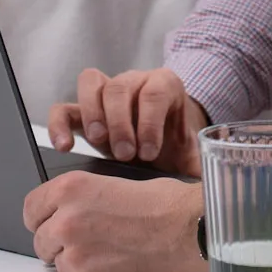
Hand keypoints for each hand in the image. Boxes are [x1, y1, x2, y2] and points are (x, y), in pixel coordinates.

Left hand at [23, 173, 208, 271]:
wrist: (194, 233)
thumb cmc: (168, 206)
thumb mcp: (116, 183)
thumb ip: (83, 201)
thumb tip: (69, 214)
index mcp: (71, 189)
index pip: (31, 209)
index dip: (42, 218)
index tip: (49, 223)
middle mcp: (66, 221)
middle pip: (42, 241)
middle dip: (60, 243)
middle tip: (91, 241)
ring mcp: (76, 255)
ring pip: (61, 265)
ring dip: (80, 262)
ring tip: (114, 253)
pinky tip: (122, 267)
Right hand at [47, 67, 205, 176]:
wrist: (163, 145)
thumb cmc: (175, 147)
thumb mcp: (192, 154)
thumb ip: (201, 167)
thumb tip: (212, 189)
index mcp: (165, 86)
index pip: (155, 92)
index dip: (151, 121)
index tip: (150, 152)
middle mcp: (135, 82)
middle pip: (121, 85)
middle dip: (122, 121)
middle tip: (126, 153)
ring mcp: (106, 93)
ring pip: (91, 84)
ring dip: (93, 116)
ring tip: (99, 144)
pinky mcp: (82, 111)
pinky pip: (64, 108)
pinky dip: (60, 125)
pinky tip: (65, 147)